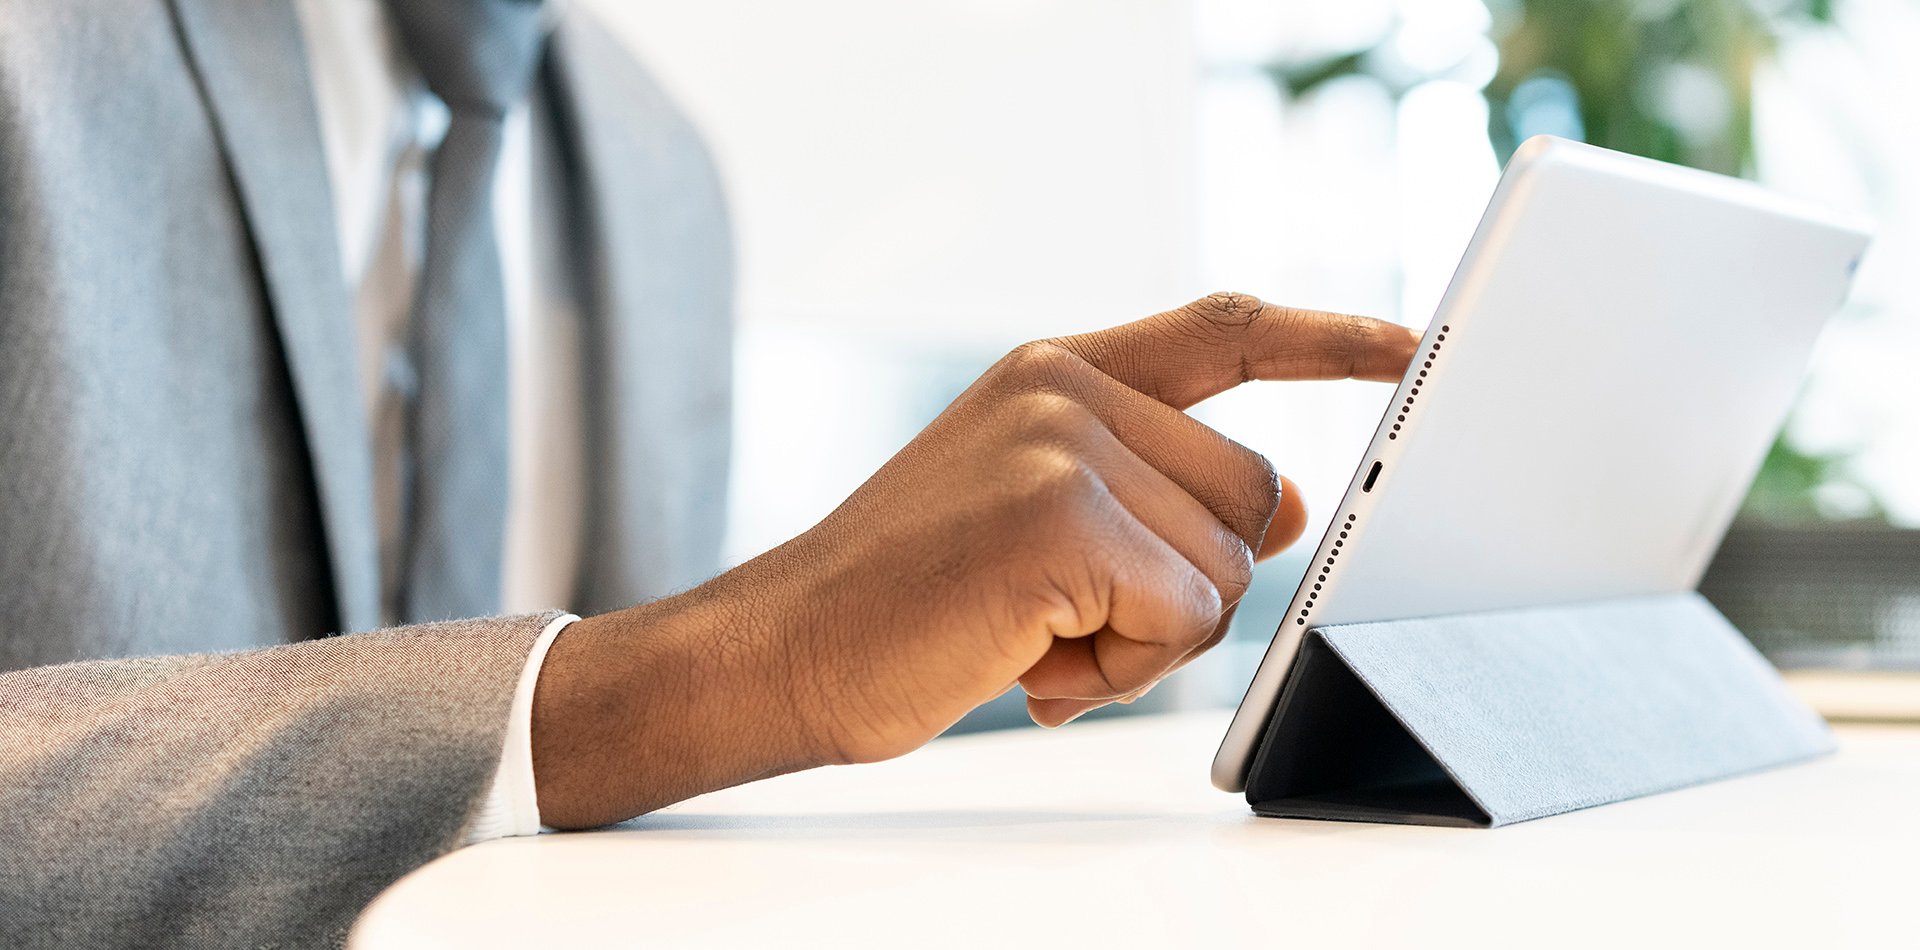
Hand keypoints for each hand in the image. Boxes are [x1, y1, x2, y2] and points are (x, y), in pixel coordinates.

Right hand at [530, 293, 1417, 827]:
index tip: (1408, 349)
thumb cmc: (906, 597)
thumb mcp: (1039, 517)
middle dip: (1191, 583)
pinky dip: (1122, 667)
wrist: (785, 649)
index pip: (1222, 331)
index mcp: (1054, 372)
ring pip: (1224, 565)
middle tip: (1077, 619)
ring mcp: (1060, 446)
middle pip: (1249, 492)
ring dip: (1149, 636)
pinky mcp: (1058, 520)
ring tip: (1038, 637)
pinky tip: (1031, 663)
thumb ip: (1159, 491)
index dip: (1326, 339)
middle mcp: (1063, 390)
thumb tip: (1294, 504)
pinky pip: (1181, 616)